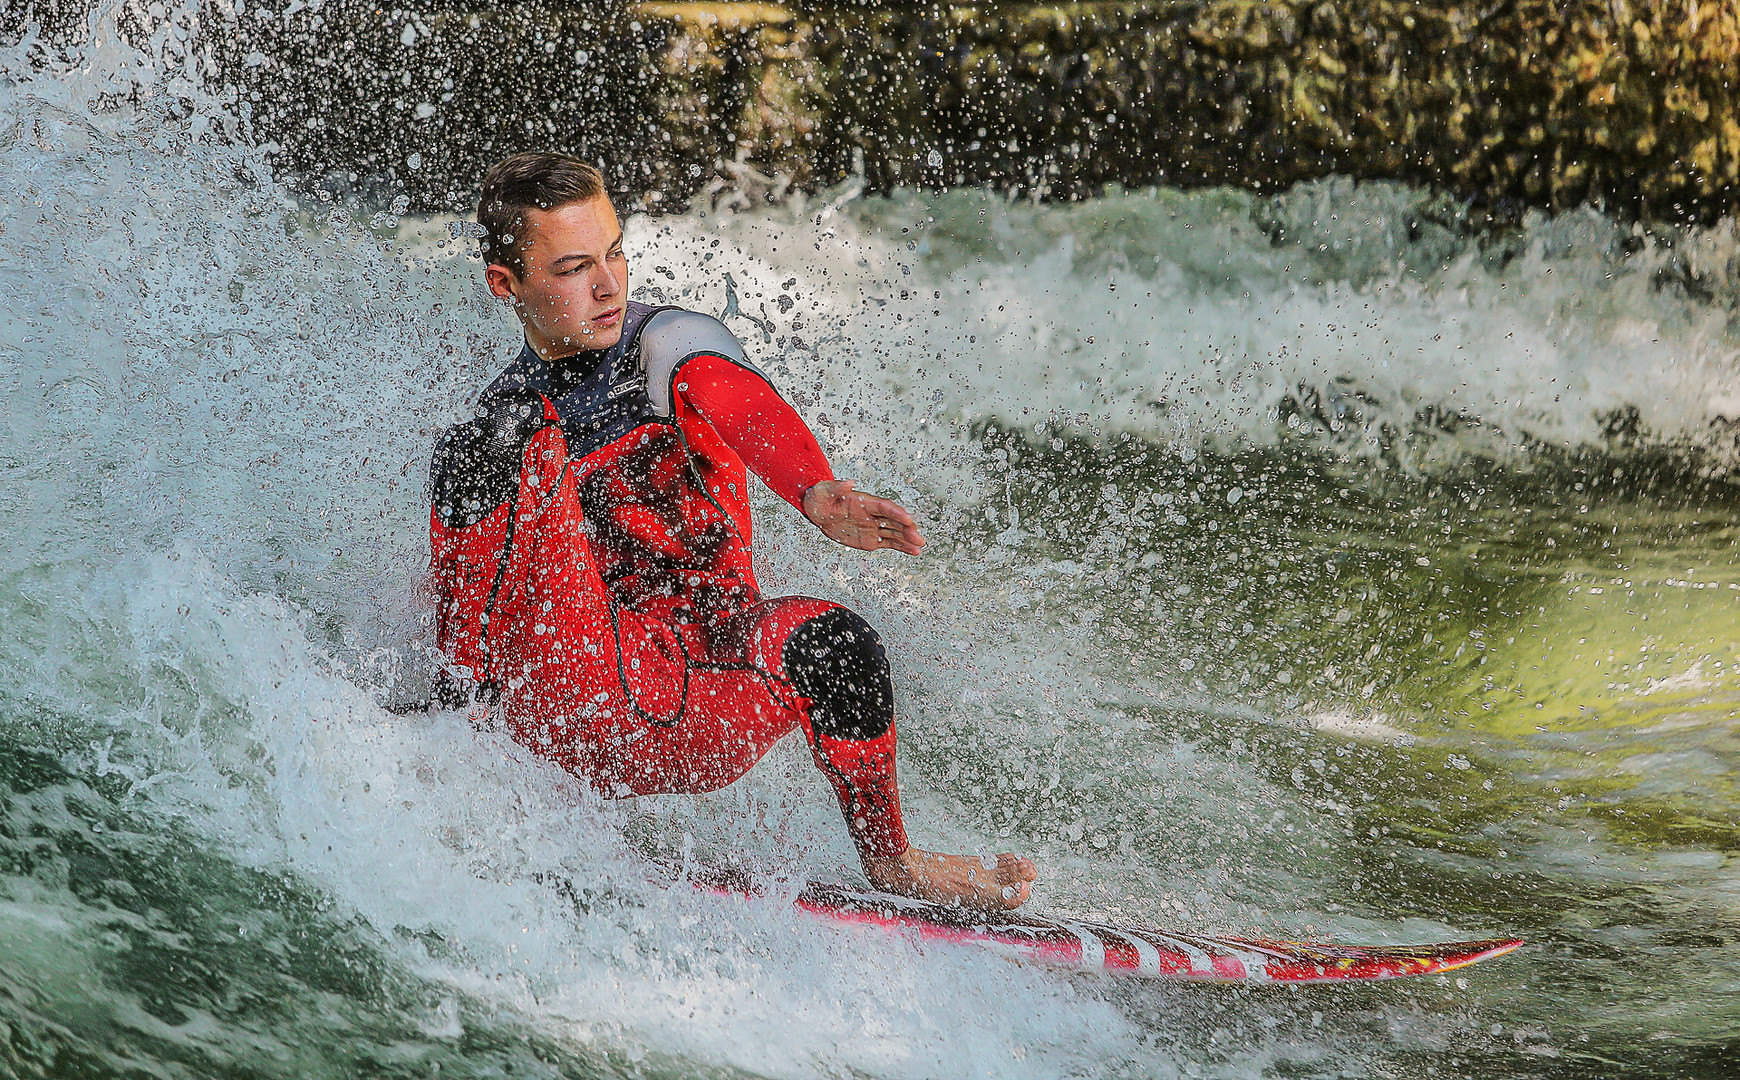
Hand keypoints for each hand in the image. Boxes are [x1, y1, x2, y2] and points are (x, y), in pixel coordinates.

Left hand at [801, 479, 925, 554]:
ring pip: (894, 533)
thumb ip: (838, 488)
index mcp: (865, 502)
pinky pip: (889, 543)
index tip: (908, 519)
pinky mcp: (871, 539)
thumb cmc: (821, 497)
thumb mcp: (824, 491)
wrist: (818, 511)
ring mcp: (873, 527)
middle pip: (894, 521)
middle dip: (907, 529)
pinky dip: (902, 547)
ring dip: (908, 540)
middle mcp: (873, 514)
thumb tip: (850, 482)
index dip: (896, 513)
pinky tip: (914, 551)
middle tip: (918, 538)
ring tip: (920, 546)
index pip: (884, 507)